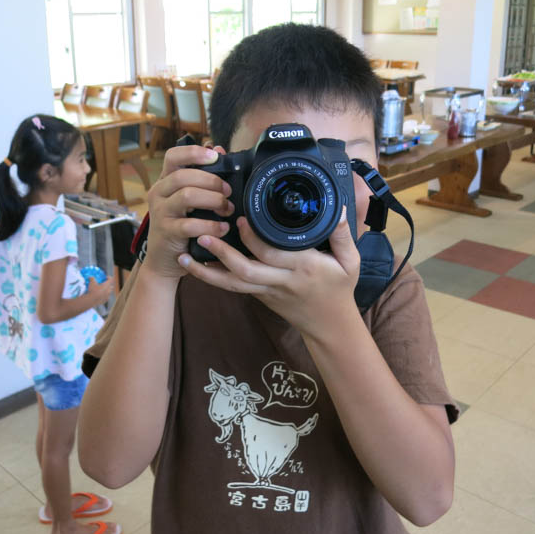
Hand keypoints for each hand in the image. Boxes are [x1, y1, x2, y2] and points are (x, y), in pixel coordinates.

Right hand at [87, 277, 114, 304]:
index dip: (109, 277)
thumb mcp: (91, 283)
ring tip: (101, 290)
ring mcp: (107, 296)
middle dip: (108, 285)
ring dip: (106, 291)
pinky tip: (100, 296)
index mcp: (107, 285)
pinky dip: (104, 296)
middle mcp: (109, 290)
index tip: (106, 277)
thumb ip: (92, 278)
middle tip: (104, 284)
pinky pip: (106, 297)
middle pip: (111, 286)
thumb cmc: (93, 290)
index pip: (111, 279)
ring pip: (109, 292)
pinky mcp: (105, 300)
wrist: (92, 300)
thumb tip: (90, 277)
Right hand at [142, 145, 233, 279]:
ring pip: (187, 195)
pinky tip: (223, 228)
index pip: (173, 156)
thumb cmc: (181, 227)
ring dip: (213, 200)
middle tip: (228, 191)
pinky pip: (190, 225)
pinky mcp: (166, 232)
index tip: (215, 157)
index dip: (194, 152)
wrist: (165, 261)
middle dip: (211, 181)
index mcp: (165, 182)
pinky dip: (211, 226)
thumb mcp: (189, 201)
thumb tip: (217, 150)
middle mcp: (158, 194)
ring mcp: (160, 213)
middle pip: (183, 175)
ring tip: (227, 209)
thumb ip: (201, 177)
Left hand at [176, 209, 360, 337]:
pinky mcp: (258, 295)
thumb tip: (340, 208)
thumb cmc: (339, 289)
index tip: (239, 220)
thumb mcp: (350, 261)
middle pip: (245, 270)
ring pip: (231, 284)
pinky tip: (193, 266)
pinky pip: (232, 287)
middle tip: (202, 235)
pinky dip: (212, 278)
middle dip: (222, 254)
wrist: (329, 325)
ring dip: (206, 271)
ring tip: (184, 257)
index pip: (271, 254)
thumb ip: (344, 235)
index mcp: (302, 268)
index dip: (253, 239)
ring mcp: (266, 291)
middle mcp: (280, 281)